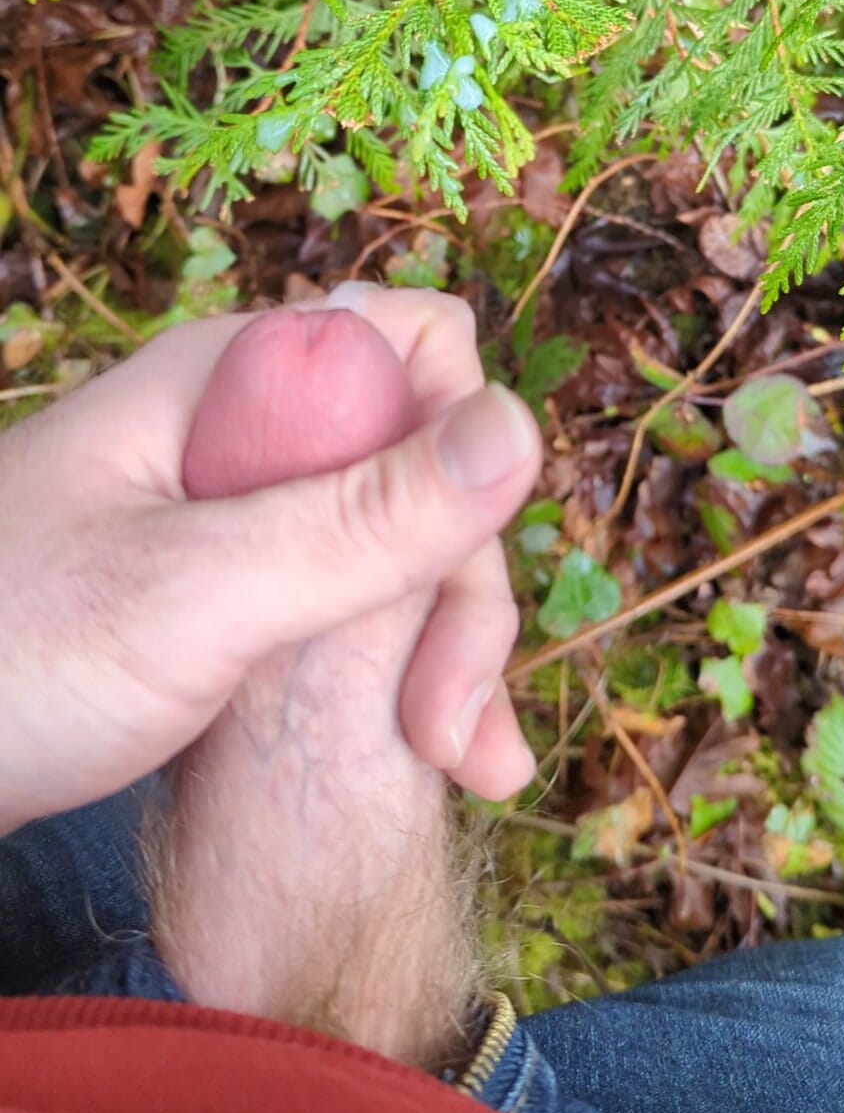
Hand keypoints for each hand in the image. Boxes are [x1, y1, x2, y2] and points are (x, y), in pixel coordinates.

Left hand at [0, 288, 539, 836]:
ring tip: (465, 766)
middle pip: (426, 457)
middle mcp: (253, 426)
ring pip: (402, 539)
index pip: (419, 347)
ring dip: (448, 643)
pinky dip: (402, 669)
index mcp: (236, 376)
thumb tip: (523, 424)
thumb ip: (359, 518)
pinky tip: (435, 752)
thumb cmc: (9, 661)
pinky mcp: (235, 587)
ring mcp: (245, 510)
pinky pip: (352, 599)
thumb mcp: (197, 595)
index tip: (453, 572)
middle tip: (457, 732)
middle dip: (462, 584)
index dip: (466, 442)